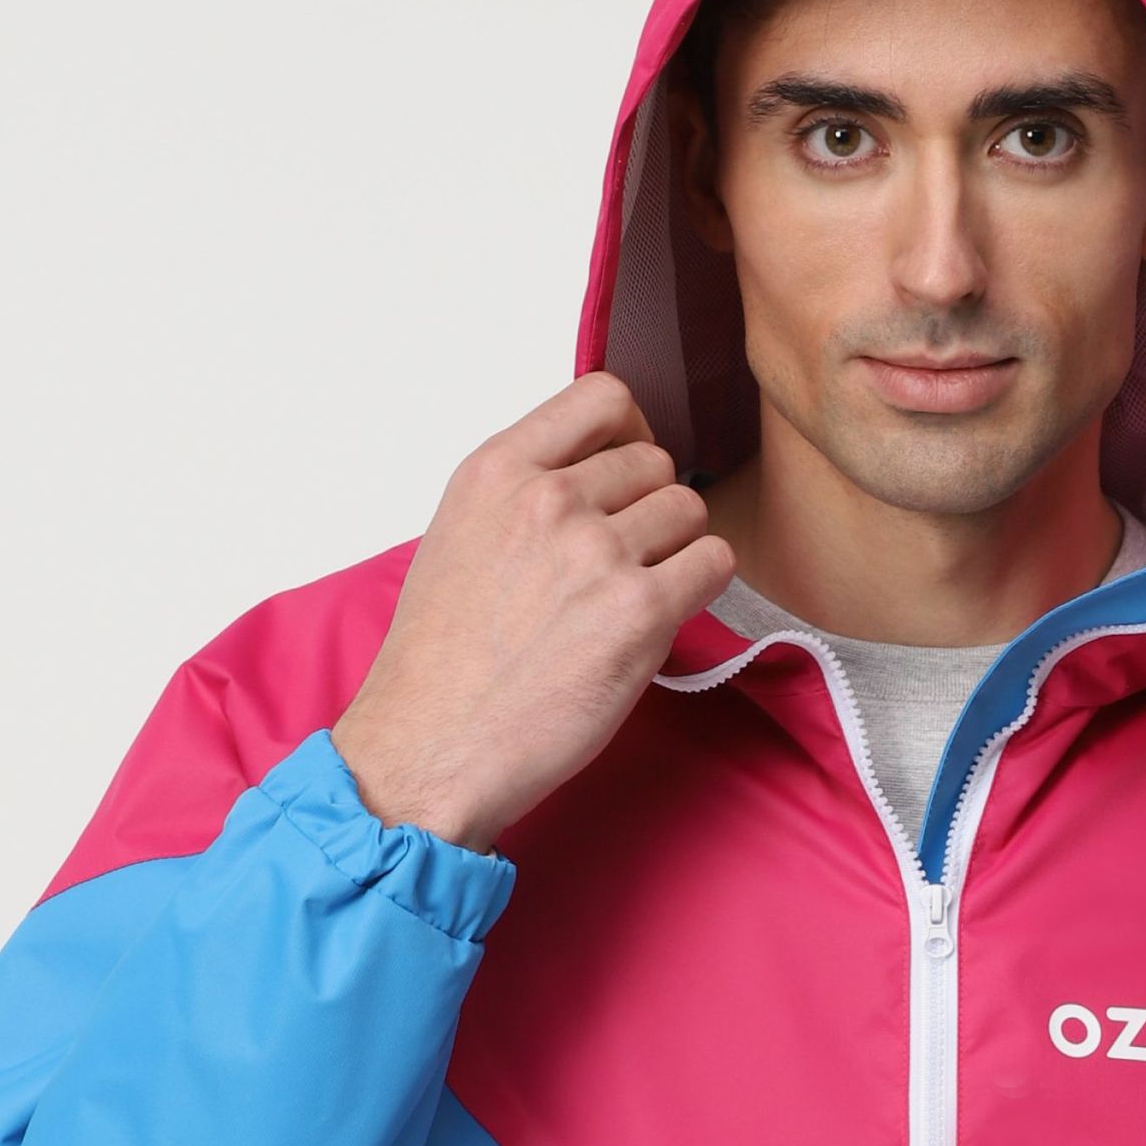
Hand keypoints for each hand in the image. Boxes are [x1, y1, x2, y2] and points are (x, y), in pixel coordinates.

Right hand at [333, 374, 732, 848]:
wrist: (431, 747)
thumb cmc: (440, 663)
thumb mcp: (458, 539)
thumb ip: (522, 495)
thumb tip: (593, 479)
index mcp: (497, 471)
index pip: (602, 397)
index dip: (630, 431)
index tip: (624, 473)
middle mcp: (548, 498)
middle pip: (654, 461)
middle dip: (647, 509)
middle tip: (619, 564)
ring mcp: (597, 551)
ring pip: (688, 510)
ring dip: (675, 550)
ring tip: (631, 597)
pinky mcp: (640, 611)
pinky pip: (714, 563)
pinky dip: (701, 586)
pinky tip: (663, 617)